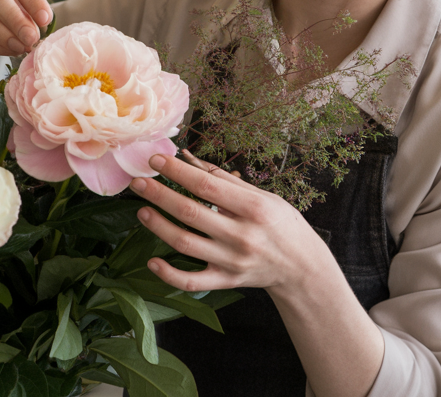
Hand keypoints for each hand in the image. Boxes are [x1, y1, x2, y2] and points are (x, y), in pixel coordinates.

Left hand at [129, 151, 333, 295]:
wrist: (302, 267)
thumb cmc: (282, 224)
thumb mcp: (262, 196)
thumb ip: (225, 179)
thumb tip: (188, 158)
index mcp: (253, 208)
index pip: (207, 185)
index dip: (178, 171)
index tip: (156, 160)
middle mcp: (241, 235)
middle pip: (190, 212)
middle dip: (159, 195)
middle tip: (139, 183)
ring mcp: (232, 261)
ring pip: (185, 244)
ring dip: (158, 226)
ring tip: (142, 211)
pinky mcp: (227, 281)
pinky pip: (191, 281)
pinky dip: (169, 274)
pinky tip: (152, 261)